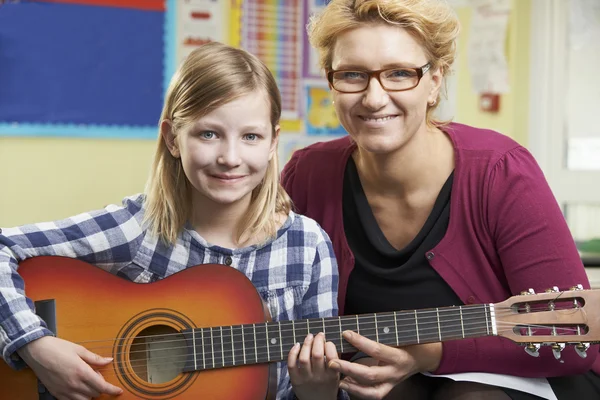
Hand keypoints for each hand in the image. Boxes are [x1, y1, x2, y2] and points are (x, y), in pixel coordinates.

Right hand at [17, 336, 122, 399]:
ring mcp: (64, 391)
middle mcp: (74, 384)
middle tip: (94, 374)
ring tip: (86, 381)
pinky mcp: (56, 394)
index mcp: (82, 372)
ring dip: (90, 393)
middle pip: (95, 394)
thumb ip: (95, 358)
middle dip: (99, 386)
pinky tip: (77, 387)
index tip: (118, 391)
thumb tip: (109, 360)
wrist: (37, 352)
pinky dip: (78, 397)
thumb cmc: (58, 348)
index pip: (102, 387)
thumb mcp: (79, 350)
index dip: (112, 390)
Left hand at [288, 332, 339, 399]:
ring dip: (306, 344)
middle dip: (318, 340)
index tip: (328, 342)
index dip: (329, 345)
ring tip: (309, 337)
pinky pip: (291, 364)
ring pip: (303, 358)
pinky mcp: (295, 380)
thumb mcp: (336, 376)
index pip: (331, 357)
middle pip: (316, 354)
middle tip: (319, 335)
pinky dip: (293, 352)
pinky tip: (297, 345)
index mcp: (332, 375)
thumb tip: (326, 341)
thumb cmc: (327, 386)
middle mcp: (319, 377)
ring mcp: (306, 379)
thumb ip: (334, 361)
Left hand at [327, 331, 441, 399]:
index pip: (377, 349)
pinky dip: (357, 391)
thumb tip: (360, 323)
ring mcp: (391, 383)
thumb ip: (383, 331)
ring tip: (337, 379)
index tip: (345, 333)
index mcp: (399, 356)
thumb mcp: (399, 335)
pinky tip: (345, 383)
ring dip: (351, 385)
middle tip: (332, 362)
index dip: (360, 342)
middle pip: (370, 375)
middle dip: (349, 369)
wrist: (422, 358)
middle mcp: (395, 372)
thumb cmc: (408, 342)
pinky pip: (372, 394)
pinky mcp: (387, 389)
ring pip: (370, 390)